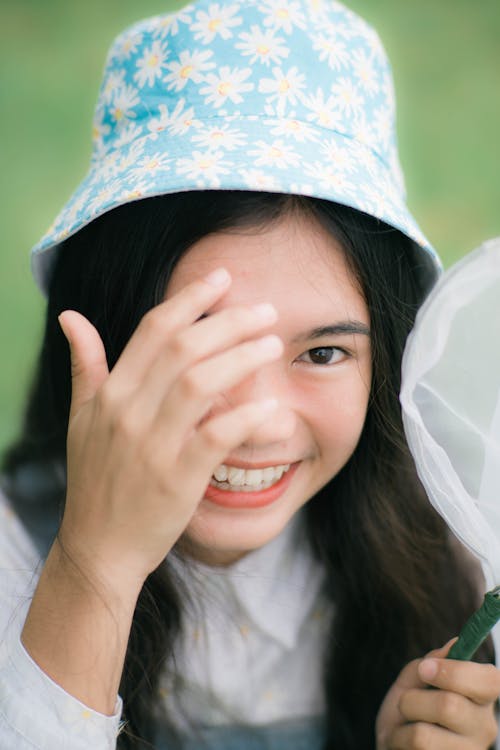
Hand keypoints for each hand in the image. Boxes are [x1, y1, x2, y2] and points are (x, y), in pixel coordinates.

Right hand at [57, 268, 289, 592]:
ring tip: (273, 344)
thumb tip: (70, 317)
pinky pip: (215, 437)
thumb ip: (86, 366)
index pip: (153, 330)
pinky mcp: (176, 480)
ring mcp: (152, 446)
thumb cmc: (96, 479)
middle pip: (184, 348)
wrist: (100, 548)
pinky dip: (245, 418)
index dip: (190, 299)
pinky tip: (273, 406)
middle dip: (228, 322)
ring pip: (200, 383)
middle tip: (264, 310)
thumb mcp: (81, 419)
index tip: (223, 279)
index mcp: (111, 393)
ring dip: (241, 358)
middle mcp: (128, 412)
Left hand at [376, 640, 499, 748]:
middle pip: (449, 706)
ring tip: (406, 724)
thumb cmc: (409, 708)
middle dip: (413, 699)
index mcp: (482, 697)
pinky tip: (403, 742)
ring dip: (402, 723)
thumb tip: (456, 644)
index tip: (424, 667)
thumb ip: (433, 662)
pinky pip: (414, 747)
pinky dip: (397, 738)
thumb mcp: (416, 679)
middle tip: (406, 702)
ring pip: (424, 733)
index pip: (490, 681)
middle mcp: (485, 727)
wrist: (394, 742)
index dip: (455, 672)